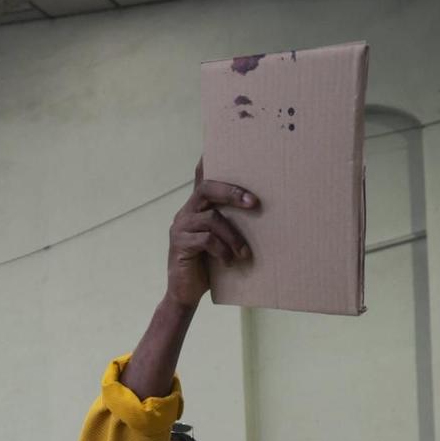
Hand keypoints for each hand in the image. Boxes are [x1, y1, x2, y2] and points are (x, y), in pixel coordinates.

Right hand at [165, 162, 257, 309]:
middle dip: (232, 193)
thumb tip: (260, 212)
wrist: (185, 294)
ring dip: (234, 236)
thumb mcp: (223, 242)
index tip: (217, 146)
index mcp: (197, 208)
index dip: (208, 161)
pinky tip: (230, 262)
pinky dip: (222, 250)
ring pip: (211, 219)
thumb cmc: (209, 266)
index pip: (202, 178)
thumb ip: (231, 225)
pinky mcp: (179, 245)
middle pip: (206, 189)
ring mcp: (180, 228)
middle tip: (254, 203)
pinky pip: (205, 240)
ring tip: (245, 254)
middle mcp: (186, 212)